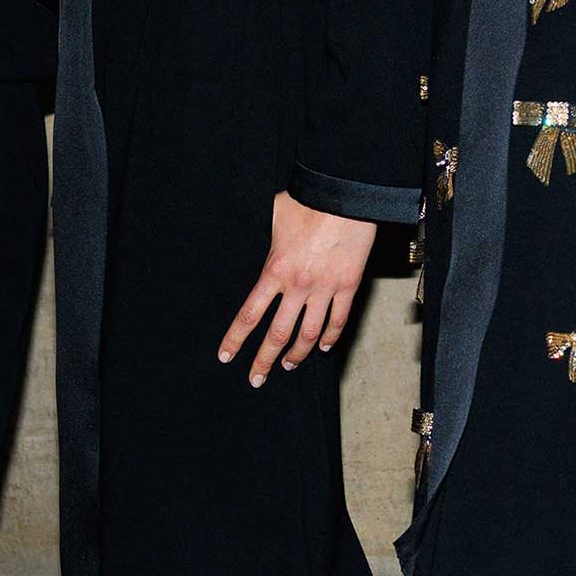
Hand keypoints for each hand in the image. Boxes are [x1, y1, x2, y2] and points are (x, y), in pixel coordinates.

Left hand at [218, 194, 376, 386]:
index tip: (226, 356)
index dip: (236, 339)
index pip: (249, 315)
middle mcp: (298, 286)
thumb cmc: (307, 202)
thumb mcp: (270, 215)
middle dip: (264, 360)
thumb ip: (257, 233)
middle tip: (256, 379)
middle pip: (277, 334)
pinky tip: (324, 347)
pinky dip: (330, 338)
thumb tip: (238, 230)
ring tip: (288, 365)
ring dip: (297, 354)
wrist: (344, 197)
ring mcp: (325, 288)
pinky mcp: (348, 286)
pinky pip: (338, 320)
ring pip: (309, 334)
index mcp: (274, 270)